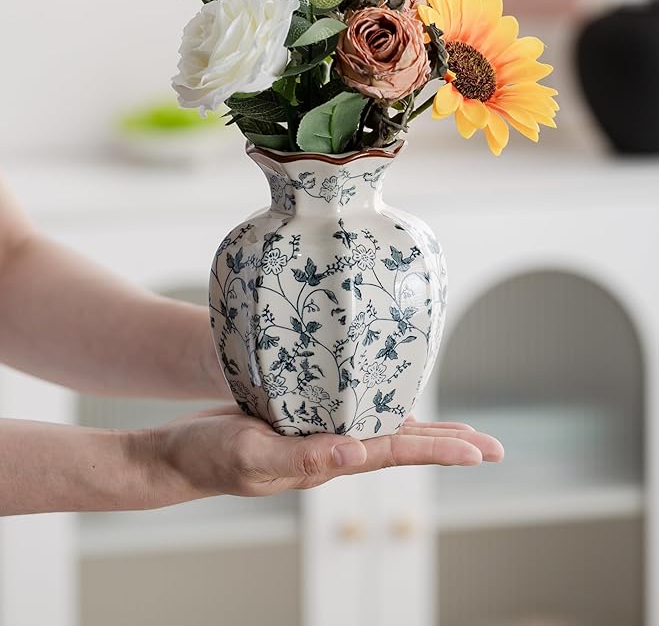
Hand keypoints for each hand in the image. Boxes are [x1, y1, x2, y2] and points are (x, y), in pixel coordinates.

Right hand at [141, 406, 503, 506]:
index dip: (438, 449)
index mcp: (326, 461)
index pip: (394, 452)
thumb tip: (357, 454)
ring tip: (463, 433)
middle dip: (450, 445)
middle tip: (495, 447)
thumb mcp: (251, 456)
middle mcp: (333, 451)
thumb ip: (302, 457)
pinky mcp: (306, 421)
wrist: (180, 456)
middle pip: (403, 445)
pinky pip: (356, 414)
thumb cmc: (208, 458)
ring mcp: (321, 437)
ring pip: (386, 431)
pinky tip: (394, 402)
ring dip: (426, 430)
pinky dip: (384, 408)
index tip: (480, 451)